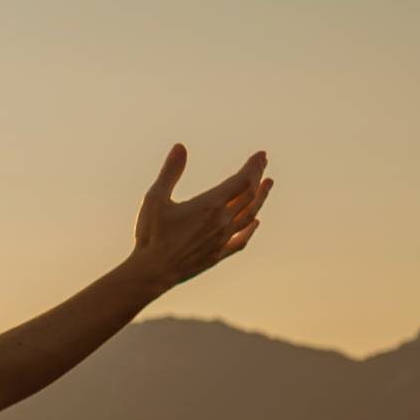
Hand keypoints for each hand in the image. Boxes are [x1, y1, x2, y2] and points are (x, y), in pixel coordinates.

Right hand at [129, 143, 271, 289]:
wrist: (153, 272)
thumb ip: (170, 172)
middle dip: (258, 176)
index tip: (261, 155)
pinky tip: (256, 223)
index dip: (254, 166)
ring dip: (261, 199)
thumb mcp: (155, 198)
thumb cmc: (151, 235)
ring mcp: (223, 239)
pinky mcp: (219, 255)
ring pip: (250, 215)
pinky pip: (242, 240)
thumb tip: (180, 147)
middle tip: (263, 164)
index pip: (242, 181)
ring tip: (267, 185)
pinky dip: (251, 229)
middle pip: (250, 195)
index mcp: (210, 205)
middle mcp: (222, 221)